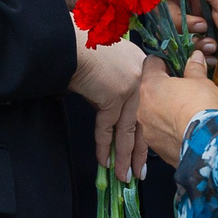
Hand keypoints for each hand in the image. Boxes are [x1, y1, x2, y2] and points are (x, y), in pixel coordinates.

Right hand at [69, 31, 147, 176]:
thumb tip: (107, 105)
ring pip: (129, 130)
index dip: (146, 126)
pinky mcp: (114, 97)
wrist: (69, 40)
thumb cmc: (81, 45)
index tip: (147, 144)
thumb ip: (113, 81)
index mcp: (141, 65)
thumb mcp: (105, 61)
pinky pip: (107, 129)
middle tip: (141, 172)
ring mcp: (131, 87)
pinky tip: (105, 162)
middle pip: (143, 120)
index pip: (146, 102)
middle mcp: (141, 76)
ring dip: (126, 157)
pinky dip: (105, 147)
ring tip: (126, 177)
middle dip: (142, 151)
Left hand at [138, 52, 217, 167]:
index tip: (174, 64)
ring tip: (185, 112)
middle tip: (183, 89)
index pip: (151, 63)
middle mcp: (143, 107)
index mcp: (151, 86)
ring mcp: (148, 129)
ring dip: (165, 111)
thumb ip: (195, 68)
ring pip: (153, 113)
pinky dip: (169, 130)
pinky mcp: (156, 146)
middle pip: (150, 90)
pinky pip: (160, 133)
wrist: (207, 143)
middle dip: (165, 89)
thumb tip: (195, 59)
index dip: (164, 62)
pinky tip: (184, 128)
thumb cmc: (202, 110)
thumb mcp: (202, 82)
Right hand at [172, 0, 217, 73]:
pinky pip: (186, 50)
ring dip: (194, 40)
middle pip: (168, 13)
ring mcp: (196, 29)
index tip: (173, 2)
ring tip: (213, 44)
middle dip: (182, 22)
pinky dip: (199, 52)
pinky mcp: (199, 46)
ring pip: (175, 33)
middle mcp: (195, 8)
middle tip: (202, 26)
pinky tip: (213, 52)